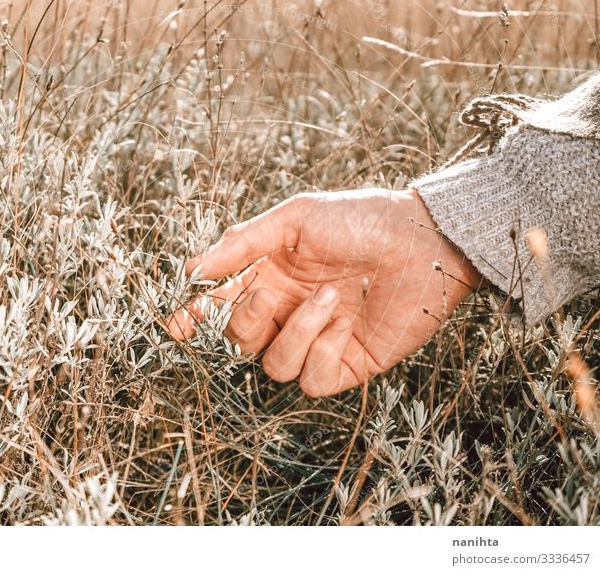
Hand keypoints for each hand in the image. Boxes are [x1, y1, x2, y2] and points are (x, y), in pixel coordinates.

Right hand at [167, 188, 480, 396]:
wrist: (422, 240)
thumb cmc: (360, 220)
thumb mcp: (295, 219)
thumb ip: (243, 243)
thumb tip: (192, 268)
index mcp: (271, 278)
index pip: (221, 308)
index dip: (195, 320)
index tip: (177, 325)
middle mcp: (289, 313)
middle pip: (239, 342)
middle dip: (243, 322)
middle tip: (267, 296)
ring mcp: (317, 341)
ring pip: (273, 366)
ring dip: (293, 333)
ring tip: (329, 299)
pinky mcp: (347, 364)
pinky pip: (311, 380)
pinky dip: (320, 352)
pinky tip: (344, 323)